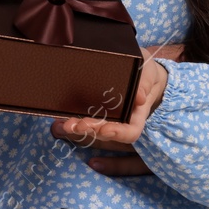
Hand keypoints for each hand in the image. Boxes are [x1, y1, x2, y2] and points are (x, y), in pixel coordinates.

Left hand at [53, 44, 180, 174]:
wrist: (142, 72)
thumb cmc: (145, 71)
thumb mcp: (148, 72)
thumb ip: (145, 81)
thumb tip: (140, 97)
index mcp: (138, 115)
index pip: (131, 132)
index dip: (118, 134)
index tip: (104, 129)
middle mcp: (124, 124)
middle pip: (107, 136)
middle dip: (89, 132)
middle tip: (72, 125)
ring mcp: (110, 124)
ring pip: (94, 135)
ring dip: (77, 132)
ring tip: (59, 126)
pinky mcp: (99, 118)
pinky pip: (86, 130)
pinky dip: (73, 128)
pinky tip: (60, 129)